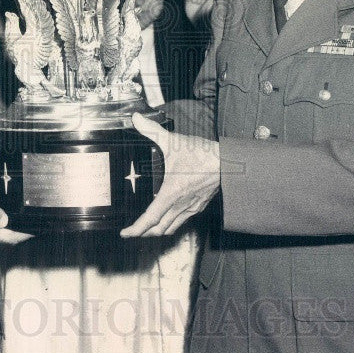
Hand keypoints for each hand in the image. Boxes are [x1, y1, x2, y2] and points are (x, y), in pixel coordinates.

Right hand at [0, 175, 32, 244]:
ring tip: (28, 224)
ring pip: (2, 237)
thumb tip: (3, 221)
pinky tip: (13, 222)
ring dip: (15, 233)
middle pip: (7, 240)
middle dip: (22, 235)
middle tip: (37, 226)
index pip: (9, 237)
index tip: (36, 230)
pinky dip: (8, 230)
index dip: (24, 235)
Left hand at [121, 113, 219, 237]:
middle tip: (132, 231)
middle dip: (143, 234)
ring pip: (171, 228)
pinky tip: (167, 215)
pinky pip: (182, 222)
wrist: (229, 162)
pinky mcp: (198, 206)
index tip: (124, 233)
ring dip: (157, 232)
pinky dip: (170, 224)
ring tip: (146, 228)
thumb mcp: (174, 141)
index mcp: (172, 192)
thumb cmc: (203, 154)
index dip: (136, 229)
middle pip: (159, 230)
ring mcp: (191, 208)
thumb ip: (152, 130)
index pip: (151, 219)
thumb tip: (137, 119)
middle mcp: (181, 205)